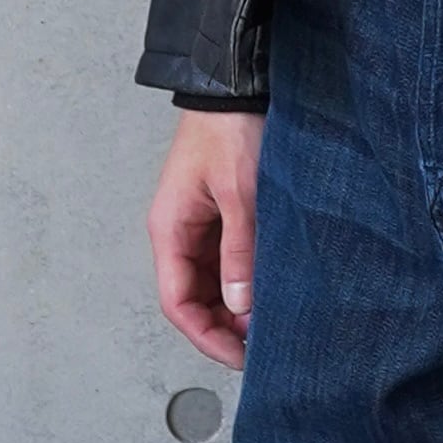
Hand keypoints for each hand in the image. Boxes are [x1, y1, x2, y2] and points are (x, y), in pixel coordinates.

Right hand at [148, 107, 261, 371]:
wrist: (237, 85)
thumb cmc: (231, 129)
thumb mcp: (240, 194)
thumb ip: (240, 251)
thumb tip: (240, 306)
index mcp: (170, 230)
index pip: (178, 304)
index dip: (207, 337)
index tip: (240, 357)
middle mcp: (180, 233)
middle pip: (195, 300)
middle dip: (225, 327)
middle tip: (264, 345)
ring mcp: (200, 225)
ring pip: (213, 284)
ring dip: (237, 306)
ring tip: (272, 320)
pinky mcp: (222, 215)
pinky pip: (228, 261)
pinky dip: (246, 281)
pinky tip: (270, 290)